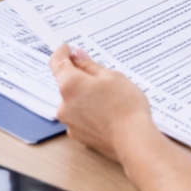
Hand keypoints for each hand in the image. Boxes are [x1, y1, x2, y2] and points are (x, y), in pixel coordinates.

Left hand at [50, 45, 153, 160]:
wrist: (133, 140)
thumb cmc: (125, 106)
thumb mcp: (111, 76)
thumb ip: (90, 66)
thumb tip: (78, 56)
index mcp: (70, 85)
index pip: (57, 62)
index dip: (63, 53)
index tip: (68, 49)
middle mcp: (64, 104)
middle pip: (67, 83)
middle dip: (80, 77)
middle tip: (102, 75)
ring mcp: (70, 122)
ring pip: (74, 101)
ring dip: (85, 95)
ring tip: (110, 98)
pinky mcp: (78, 135)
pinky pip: (80, 116)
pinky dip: (89, 111)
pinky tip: (108, 112)